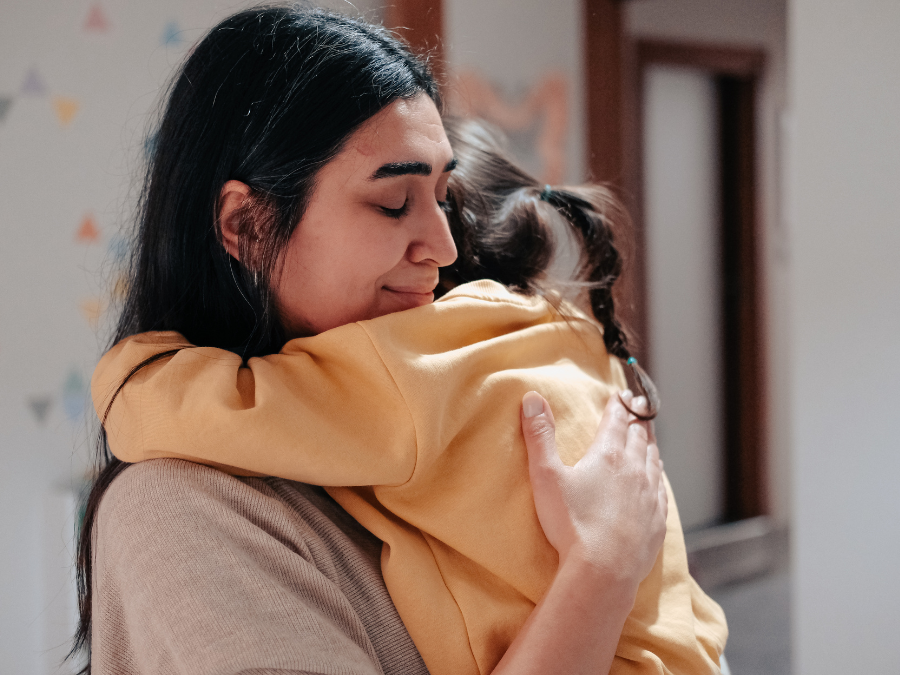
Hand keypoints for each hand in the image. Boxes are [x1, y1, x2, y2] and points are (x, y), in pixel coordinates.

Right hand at [520, 390, 667, 586]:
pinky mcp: (657, 521)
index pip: (616, 421)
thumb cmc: (571, 524)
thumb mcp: (546, 476)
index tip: (622, 393)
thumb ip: (539, 436)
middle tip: (639, 404)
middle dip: (637, 418)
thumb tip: (533, 398)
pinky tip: (657, 476)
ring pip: (654, 460)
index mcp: (608, 455)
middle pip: (639, 436)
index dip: (618, 405)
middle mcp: (635, 470)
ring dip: (650, 443)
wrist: (603, 571)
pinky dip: (659, 474)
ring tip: (648, 435)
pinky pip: (661, 489)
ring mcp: (649, 496)